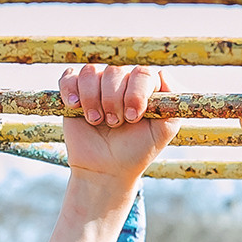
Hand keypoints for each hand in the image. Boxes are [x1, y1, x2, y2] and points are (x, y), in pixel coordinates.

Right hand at [58, 63, 177, 189]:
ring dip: (93, 99)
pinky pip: (69, 77)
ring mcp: (97, 85)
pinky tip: (75, 106)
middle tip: (115, 123)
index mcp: (144, 86)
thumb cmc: (137, 150)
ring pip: (91, 73)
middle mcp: (122, 81)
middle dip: (113, 101)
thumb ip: (171, 104)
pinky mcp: (74, 92)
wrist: (107, 169)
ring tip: (97, 120)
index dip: (136, 94)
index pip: (142, 73)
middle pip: (115, 71)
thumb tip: (163, 72)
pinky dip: (70, 89)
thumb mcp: (163, 131)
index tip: (133, 118)